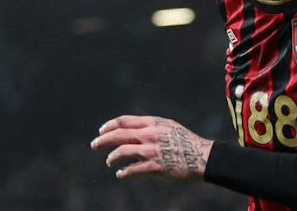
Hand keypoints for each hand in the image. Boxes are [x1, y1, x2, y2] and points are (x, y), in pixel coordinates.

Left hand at [89, 115, 213, 179]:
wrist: (203, 156)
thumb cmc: (185, 141)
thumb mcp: (168, 126)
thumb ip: (150, 126)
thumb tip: (132, 130)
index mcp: (153, 123)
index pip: (124, 121)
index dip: (109, 126)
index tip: (101, 131)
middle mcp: (150, 134)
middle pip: (119, 135)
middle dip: (103, 140)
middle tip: (94, 145)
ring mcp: (152, 150)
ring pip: (122, 151)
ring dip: (112, 157)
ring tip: (109, 162)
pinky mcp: (155, 166)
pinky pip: (133, 169)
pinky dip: (124, 172)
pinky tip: (120, 174)